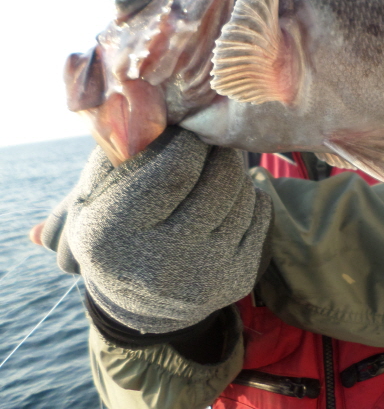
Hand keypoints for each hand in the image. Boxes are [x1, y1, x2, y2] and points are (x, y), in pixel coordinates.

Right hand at [34, 128, 271, 333]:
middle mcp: (162, 262)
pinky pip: (261, 214)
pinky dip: (249, 198)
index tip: (188, 133)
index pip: (176, 170)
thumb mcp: (94, 193)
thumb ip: (121, 149)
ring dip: (233, 176)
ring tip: (214, 175)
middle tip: (211, 145)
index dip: (189, 142)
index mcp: (115, 234)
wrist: (138, 302)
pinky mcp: (238, 280)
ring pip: (244, 196)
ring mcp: (205, 275)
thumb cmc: (115, 230)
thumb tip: (165, 109)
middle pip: (220, 181)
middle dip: (219, 154)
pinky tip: (226, 202)